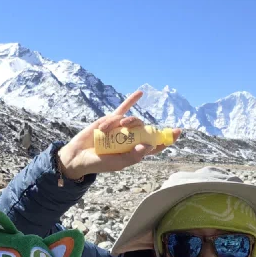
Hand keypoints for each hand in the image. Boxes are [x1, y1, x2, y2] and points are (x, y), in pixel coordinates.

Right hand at [57, 90, 180, 180]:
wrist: (78, 156)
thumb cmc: (98, 163)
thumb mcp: (116, 163)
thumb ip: (132, 157)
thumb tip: (148, 145)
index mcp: (134, 151)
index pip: (154, 145)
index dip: (166, 138)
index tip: (177, 131)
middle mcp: (130, 138)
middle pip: (145, 129)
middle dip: (143, 128)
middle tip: (129, 129)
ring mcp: (121, 128)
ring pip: (133, 120)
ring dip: (124, 122)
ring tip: (106, 130)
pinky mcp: (111, 120)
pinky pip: (122, 109)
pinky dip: (131, 101)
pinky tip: (140, 93)